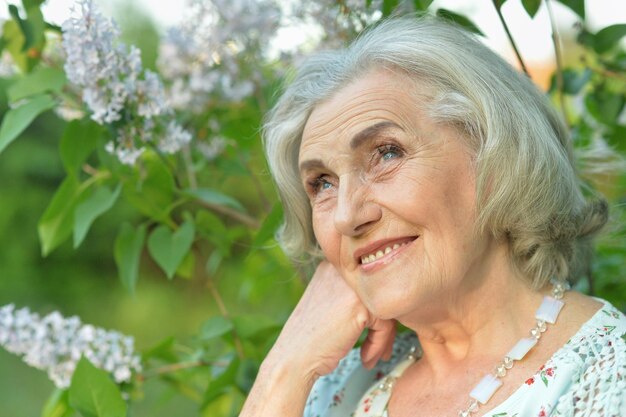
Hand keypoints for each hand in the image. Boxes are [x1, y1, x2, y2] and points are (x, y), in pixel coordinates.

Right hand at [239, 261, 395, 416]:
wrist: (293, 358)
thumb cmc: (309, 339)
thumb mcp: (328, 305)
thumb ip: (351, 297)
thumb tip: (387, 303)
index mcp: (332, 267)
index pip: (367, 284)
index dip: (374, 311)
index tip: (375, 334)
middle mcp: (340, 270)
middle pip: (379, 295)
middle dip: (383, 326)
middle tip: (380, 348)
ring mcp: (350, 286)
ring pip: (385, 309)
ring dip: (382, 338)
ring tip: (372, 356)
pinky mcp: (359, 305)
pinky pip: (384, 325)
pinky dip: (378, 345)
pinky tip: (365, 358)